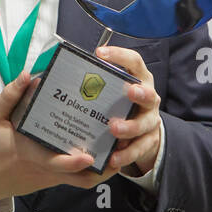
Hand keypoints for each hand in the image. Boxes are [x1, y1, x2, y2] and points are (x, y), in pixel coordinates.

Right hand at [0, 72, 117, 211]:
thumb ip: (9, 96)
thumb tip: (28, 75)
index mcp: (31, 153)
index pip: (55, 164)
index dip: (73, 163)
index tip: (88, 155)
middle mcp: (46, 168)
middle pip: (81, 178)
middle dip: (103, 167)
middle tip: (121, 146)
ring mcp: (53, 176)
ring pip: (84, 179)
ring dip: (104, 168)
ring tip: (121, 147)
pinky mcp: (56, 178)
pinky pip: (80, 178)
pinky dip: (95, 168)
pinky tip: (106, 149)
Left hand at [95, 45, 162, 175]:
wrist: (143, 132)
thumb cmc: (121, 104)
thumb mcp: (115, 90)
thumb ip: (98, 82)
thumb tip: (61, 73)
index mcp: (139, 79)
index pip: (134, 62)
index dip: (120, 55)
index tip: (100, 53)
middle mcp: (149, 99)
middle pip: (149, 94)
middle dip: (140, 93)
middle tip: (129, 91)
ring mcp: (151, 121)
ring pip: (144, 124)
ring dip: (129, 126)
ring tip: (113, 128)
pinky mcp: (149, 141)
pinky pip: (139, 149)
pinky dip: (126, 154)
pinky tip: (113, 158)